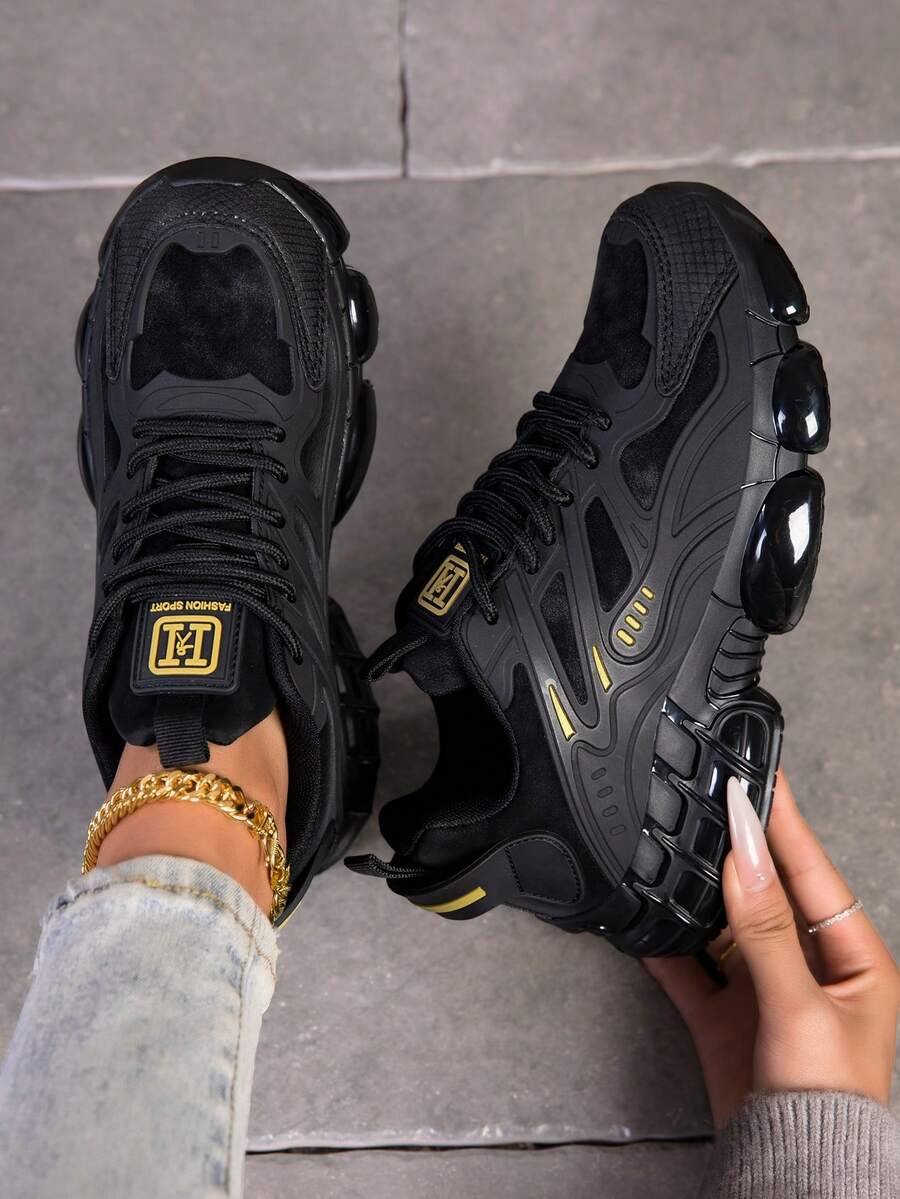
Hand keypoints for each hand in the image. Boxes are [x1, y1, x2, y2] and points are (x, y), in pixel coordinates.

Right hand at [645, 772, 898, 1127]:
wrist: (794, 1176)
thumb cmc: (828, 1103)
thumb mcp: (801, 1007)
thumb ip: (767, 929)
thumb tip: (747, 856)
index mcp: (851, 958)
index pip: (812, 872)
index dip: (784, 824)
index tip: (757, 780)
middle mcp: (808, 968)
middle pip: (766, 893)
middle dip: (738, 851)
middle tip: (710, 801)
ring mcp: (764, 991)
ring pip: (724, 925)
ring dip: (699, 894)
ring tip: (676, 847)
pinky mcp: (726, 1018)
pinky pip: (689, 969)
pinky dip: (664, 947)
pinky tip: (643, 921)